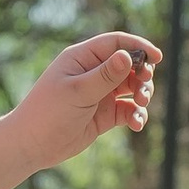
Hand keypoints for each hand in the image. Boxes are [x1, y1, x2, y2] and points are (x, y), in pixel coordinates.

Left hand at [7, 29, 156, 176]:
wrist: (31, 145)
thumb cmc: (48, 113)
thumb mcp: (78, 92)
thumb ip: (105, 76)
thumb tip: (128, 56)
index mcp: (82, 58)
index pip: (116, 43)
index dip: (138, 47)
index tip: (157, 58)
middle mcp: (92, 73)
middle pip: (129, 65)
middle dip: (143, 75)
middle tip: (144, 89)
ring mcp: (99, 94)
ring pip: (131, 87)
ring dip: (142, 94)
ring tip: (141, 105)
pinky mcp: (103, 115)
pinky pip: (128, 110)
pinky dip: (136, 115)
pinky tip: (136, 124)